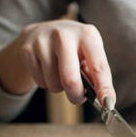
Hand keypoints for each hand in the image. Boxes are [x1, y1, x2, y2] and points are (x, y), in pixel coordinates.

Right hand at [0, 19, 114, 104]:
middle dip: (76, 95)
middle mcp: (65, 34)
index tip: (108, 104)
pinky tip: (47, 70)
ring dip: (60, 88)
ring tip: (60, 75)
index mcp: (87, 35)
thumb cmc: (73, 48)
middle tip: (77, 97)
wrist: (42, 32)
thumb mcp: (89, 54)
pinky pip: (40, 82)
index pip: (99, 67)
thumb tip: (105, 100)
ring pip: (54, 84)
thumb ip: (96, 74)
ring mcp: (43, 41)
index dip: (104, 88)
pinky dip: (46, 83)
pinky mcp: (27, 49)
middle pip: (70, 79)